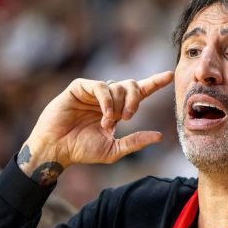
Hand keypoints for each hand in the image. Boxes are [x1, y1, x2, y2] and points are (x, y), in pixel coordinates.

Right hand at [19, 71, 173, 175]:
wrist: (57, 149)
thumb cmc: (81, 150)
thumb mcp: (114, 150)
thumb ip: (135, 142)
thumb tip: (159, 136)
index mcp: (116, 110)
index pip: (139, 92)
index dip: (154, 83)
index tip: (169, 76)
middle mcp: (106, 98)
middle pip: (132, 85)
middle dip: (135, 100)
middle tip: (128, 117)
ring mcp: (93, 92)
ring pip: (118, 86)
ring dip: (117, 106)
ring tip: (108, 123)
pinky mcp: (79, 88)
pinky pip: (101, 86)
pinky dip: (107, 101)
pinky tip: (104, 115)